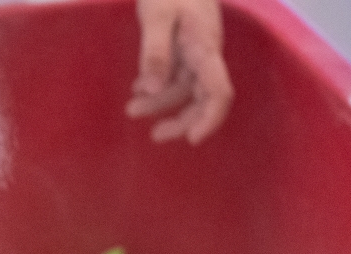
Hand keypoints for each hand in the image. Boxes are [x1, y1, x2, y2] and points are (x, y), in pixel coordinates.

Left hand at [126, 0, 232, 143]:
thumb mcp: (156, 17)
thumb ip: (154, 53)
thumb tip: (150, 91)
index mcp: (205, 48)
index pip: (218, 92)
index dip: (210, 119)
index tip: (193, 139)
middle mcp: (205, 54)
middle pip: (204, 98)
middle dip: (182, 119)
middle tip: (154, 135)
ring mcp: (196, 51)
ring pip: (185, 88)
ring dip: (161, 102)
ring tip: (132, 108)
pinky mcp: (185, 47)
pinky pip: (176, 75)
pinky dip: (158, 86)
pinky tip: (139, 89)